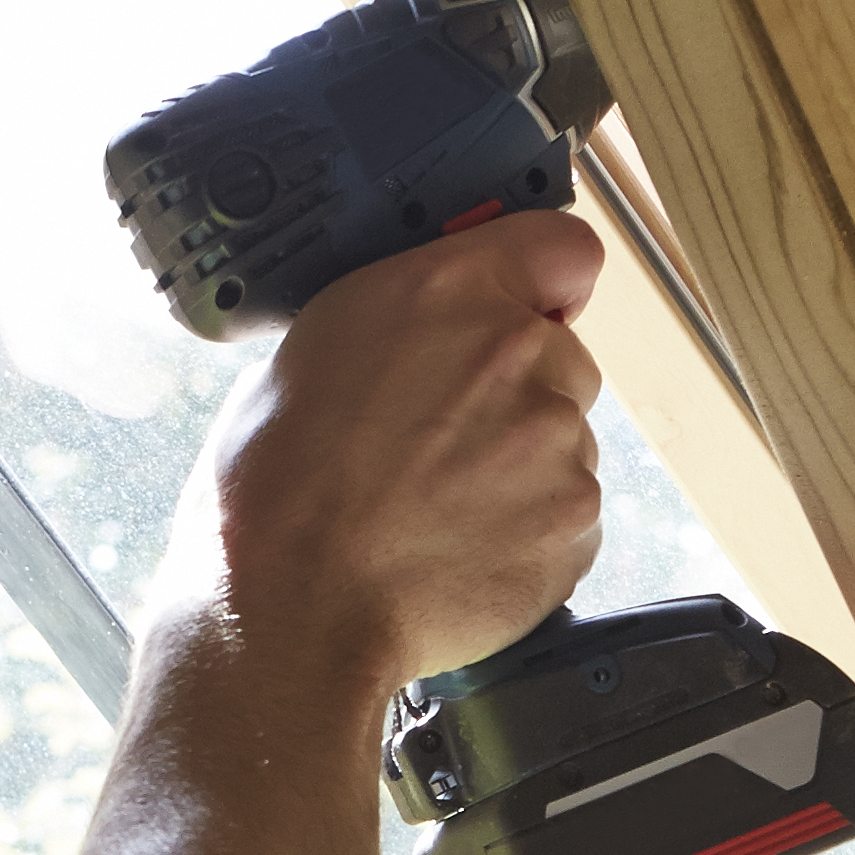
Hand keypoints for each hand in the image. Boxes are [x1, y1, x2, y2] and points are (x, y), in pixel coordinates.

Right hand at [178, 211, 610, 685]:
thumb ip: (408, 320)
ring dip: (520, 467)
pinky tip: (455, 547)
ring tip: (434, 506)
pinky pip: (567, 515)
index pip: (563, 247)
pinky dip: (527, 532)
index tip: (527, 308)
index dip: (545, 283)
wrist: (293, 606)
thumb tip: (438, 328)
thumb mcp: (316, 349)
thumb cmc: (278, 487)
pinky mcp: (577, 520)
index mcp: (448, 289)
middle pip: (561, 356)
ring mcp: (558, 439)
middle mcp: (520, 351)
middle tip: (441, 441)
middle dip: (518, 392)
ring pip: (562, 440)